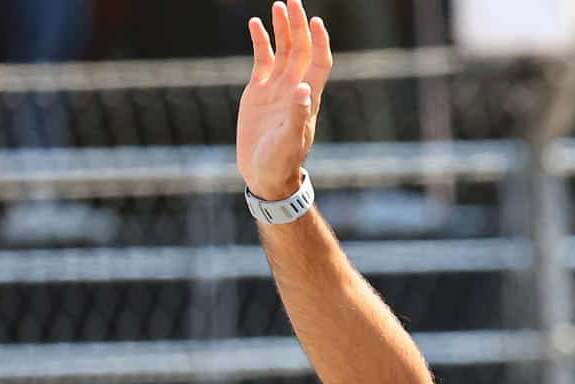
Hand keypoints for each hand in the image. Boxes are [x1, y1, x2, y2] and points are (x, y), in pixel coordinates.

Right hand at [237, 0, 333, 200]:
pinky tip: (255, 24)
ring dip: (282, 29)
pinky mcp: (258, 92)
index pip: (318, 62)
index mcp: (307, 98)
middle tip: (292, 1)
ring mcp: (276, 88)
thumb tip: (303, 89)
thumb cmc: (281, 162)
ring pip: (282, 51)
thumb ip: (296, 115)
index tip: (315, 21)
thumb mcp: (289, 141)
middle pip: (300, 50)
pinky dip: (260, 42)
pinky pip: (262, 60)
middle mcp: (294, 88)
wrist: (265, 175)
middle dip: (298, 26)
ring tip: (278, 5)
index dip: (319, 42)